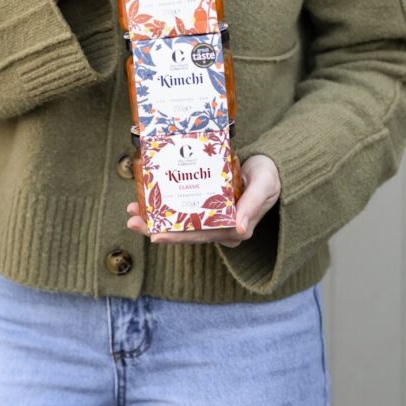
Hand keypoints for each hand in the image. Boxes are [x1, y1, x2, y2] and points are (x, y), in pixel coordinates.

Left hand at [126, 153, 280, 246]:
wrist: (273, 168)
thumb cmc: (269, 177)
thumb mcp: (264, 187)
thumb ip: (252, 206)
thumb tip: (241, 229)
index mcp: (235, 230)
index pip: (201, 236)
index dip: (177, 236)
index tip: (155, 235)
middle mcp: (221, 229)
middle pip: (184, 232)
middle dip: (156, 228)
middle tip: (132, 221)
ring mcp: (213, 219)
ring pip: (180, 223)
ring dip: (156, 218)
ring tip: (133, 211)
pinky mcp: (208, 207)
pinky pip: (184, 210)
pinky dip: (166, 206)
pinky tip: (147, 200)